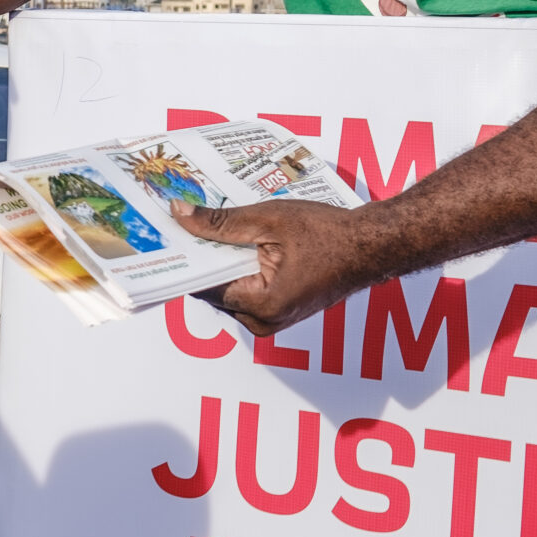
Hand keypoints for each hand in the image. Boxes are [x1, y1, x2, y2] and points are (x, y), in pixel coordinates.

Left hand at [170, 197, 380, 335]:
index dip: (185, 260)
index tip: (164, 239)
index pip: (203, 286)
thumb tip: (179, 215)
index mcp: (261, 305)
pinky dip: (236, 268)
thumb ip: (220, 222)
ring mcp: (271, 321)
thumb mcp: (269, 219)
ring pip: (227, 290)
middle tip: (181, 226)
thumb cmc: (329, 234)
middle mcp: (263, 322)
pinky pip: (244, 290)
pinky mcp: (277, 312)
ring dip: (219, 262)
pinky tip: (233, 242)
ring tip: (206, 229)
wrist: (371, 246)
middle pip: (212, 290)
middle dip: (201, 259)